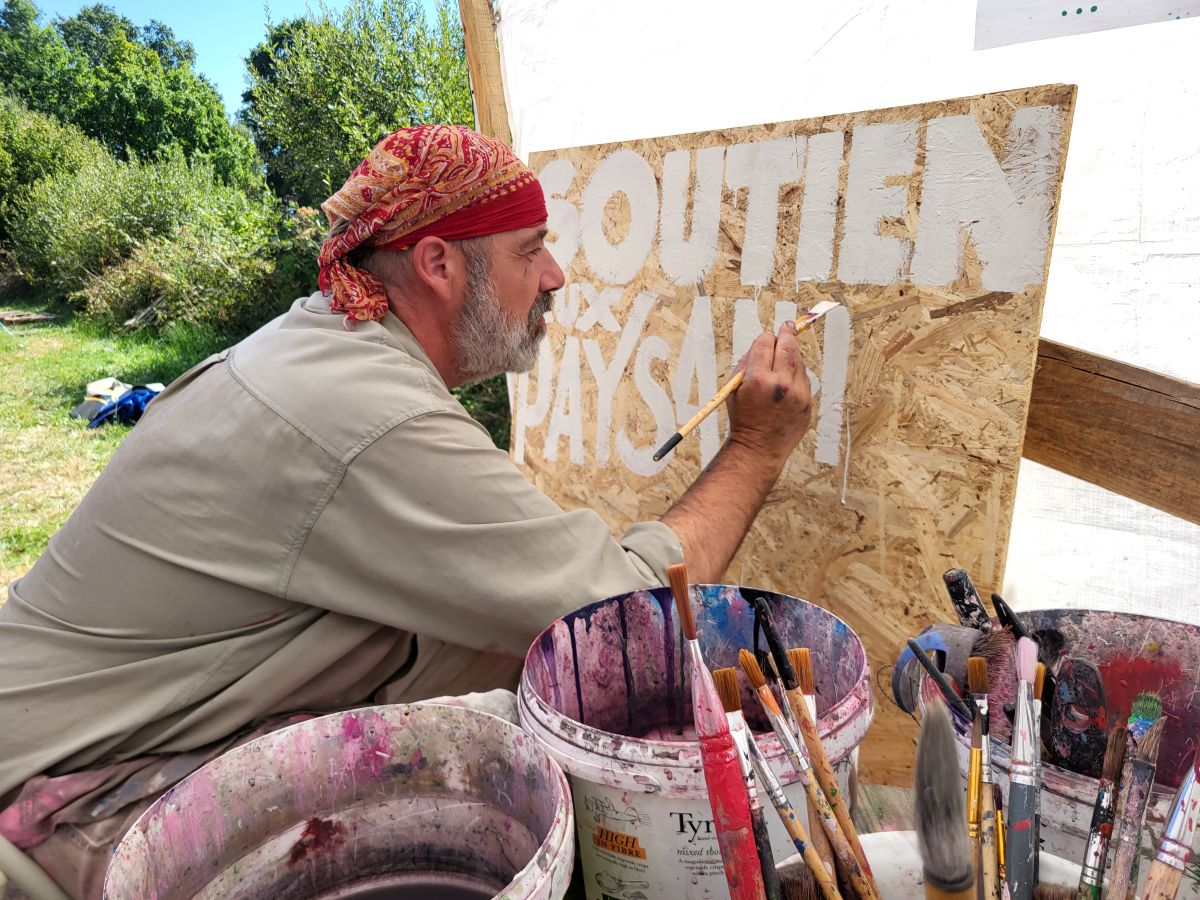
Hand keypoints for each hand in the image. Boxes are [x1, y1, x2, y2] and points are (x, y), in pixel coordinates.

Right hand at [725, 322, 812, 469]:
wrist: (758, 448)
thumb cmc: (742, 419)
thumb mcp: (733, 389)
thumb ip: (747, 363)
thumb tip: (762, 344)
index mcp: (758, 379)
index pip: (765, 343)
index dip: (765, 338)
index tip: (768, 335)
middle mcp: (780, 384)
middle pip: (787, 347)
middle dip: (786, 334)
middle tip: (787, 327)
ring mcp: (797, 394)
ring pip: (798, 362)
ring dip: (791, 355)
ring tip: (784, 355)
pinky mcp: (808, 403)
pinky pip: (804, 379)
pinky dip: (797, 375)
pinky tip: (788, 379)